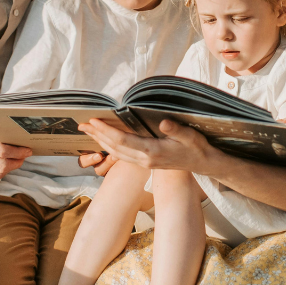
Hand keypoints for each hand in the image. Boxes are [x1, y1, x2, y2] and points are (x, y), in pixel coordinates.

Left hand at [77, 117, 217, 173]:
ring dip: (100, 141)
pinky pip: (122, 155)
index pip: (122, 140)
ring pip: (115, 153)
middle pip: (114, 147)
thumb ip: (176, 129)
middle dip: (97, 135)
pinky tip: (104, 140)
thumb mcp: (191, 136)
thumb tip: (163, 122)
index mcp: (152, 152)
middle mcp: (144, 160)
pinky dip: (110, 146)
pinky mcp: (145, 162)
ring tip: (88, 130)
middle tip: (81, 123)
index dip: (106, 130)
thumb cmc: (197, 148)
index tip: (93, 120)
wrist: (204, 164)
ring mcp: (144, 163)